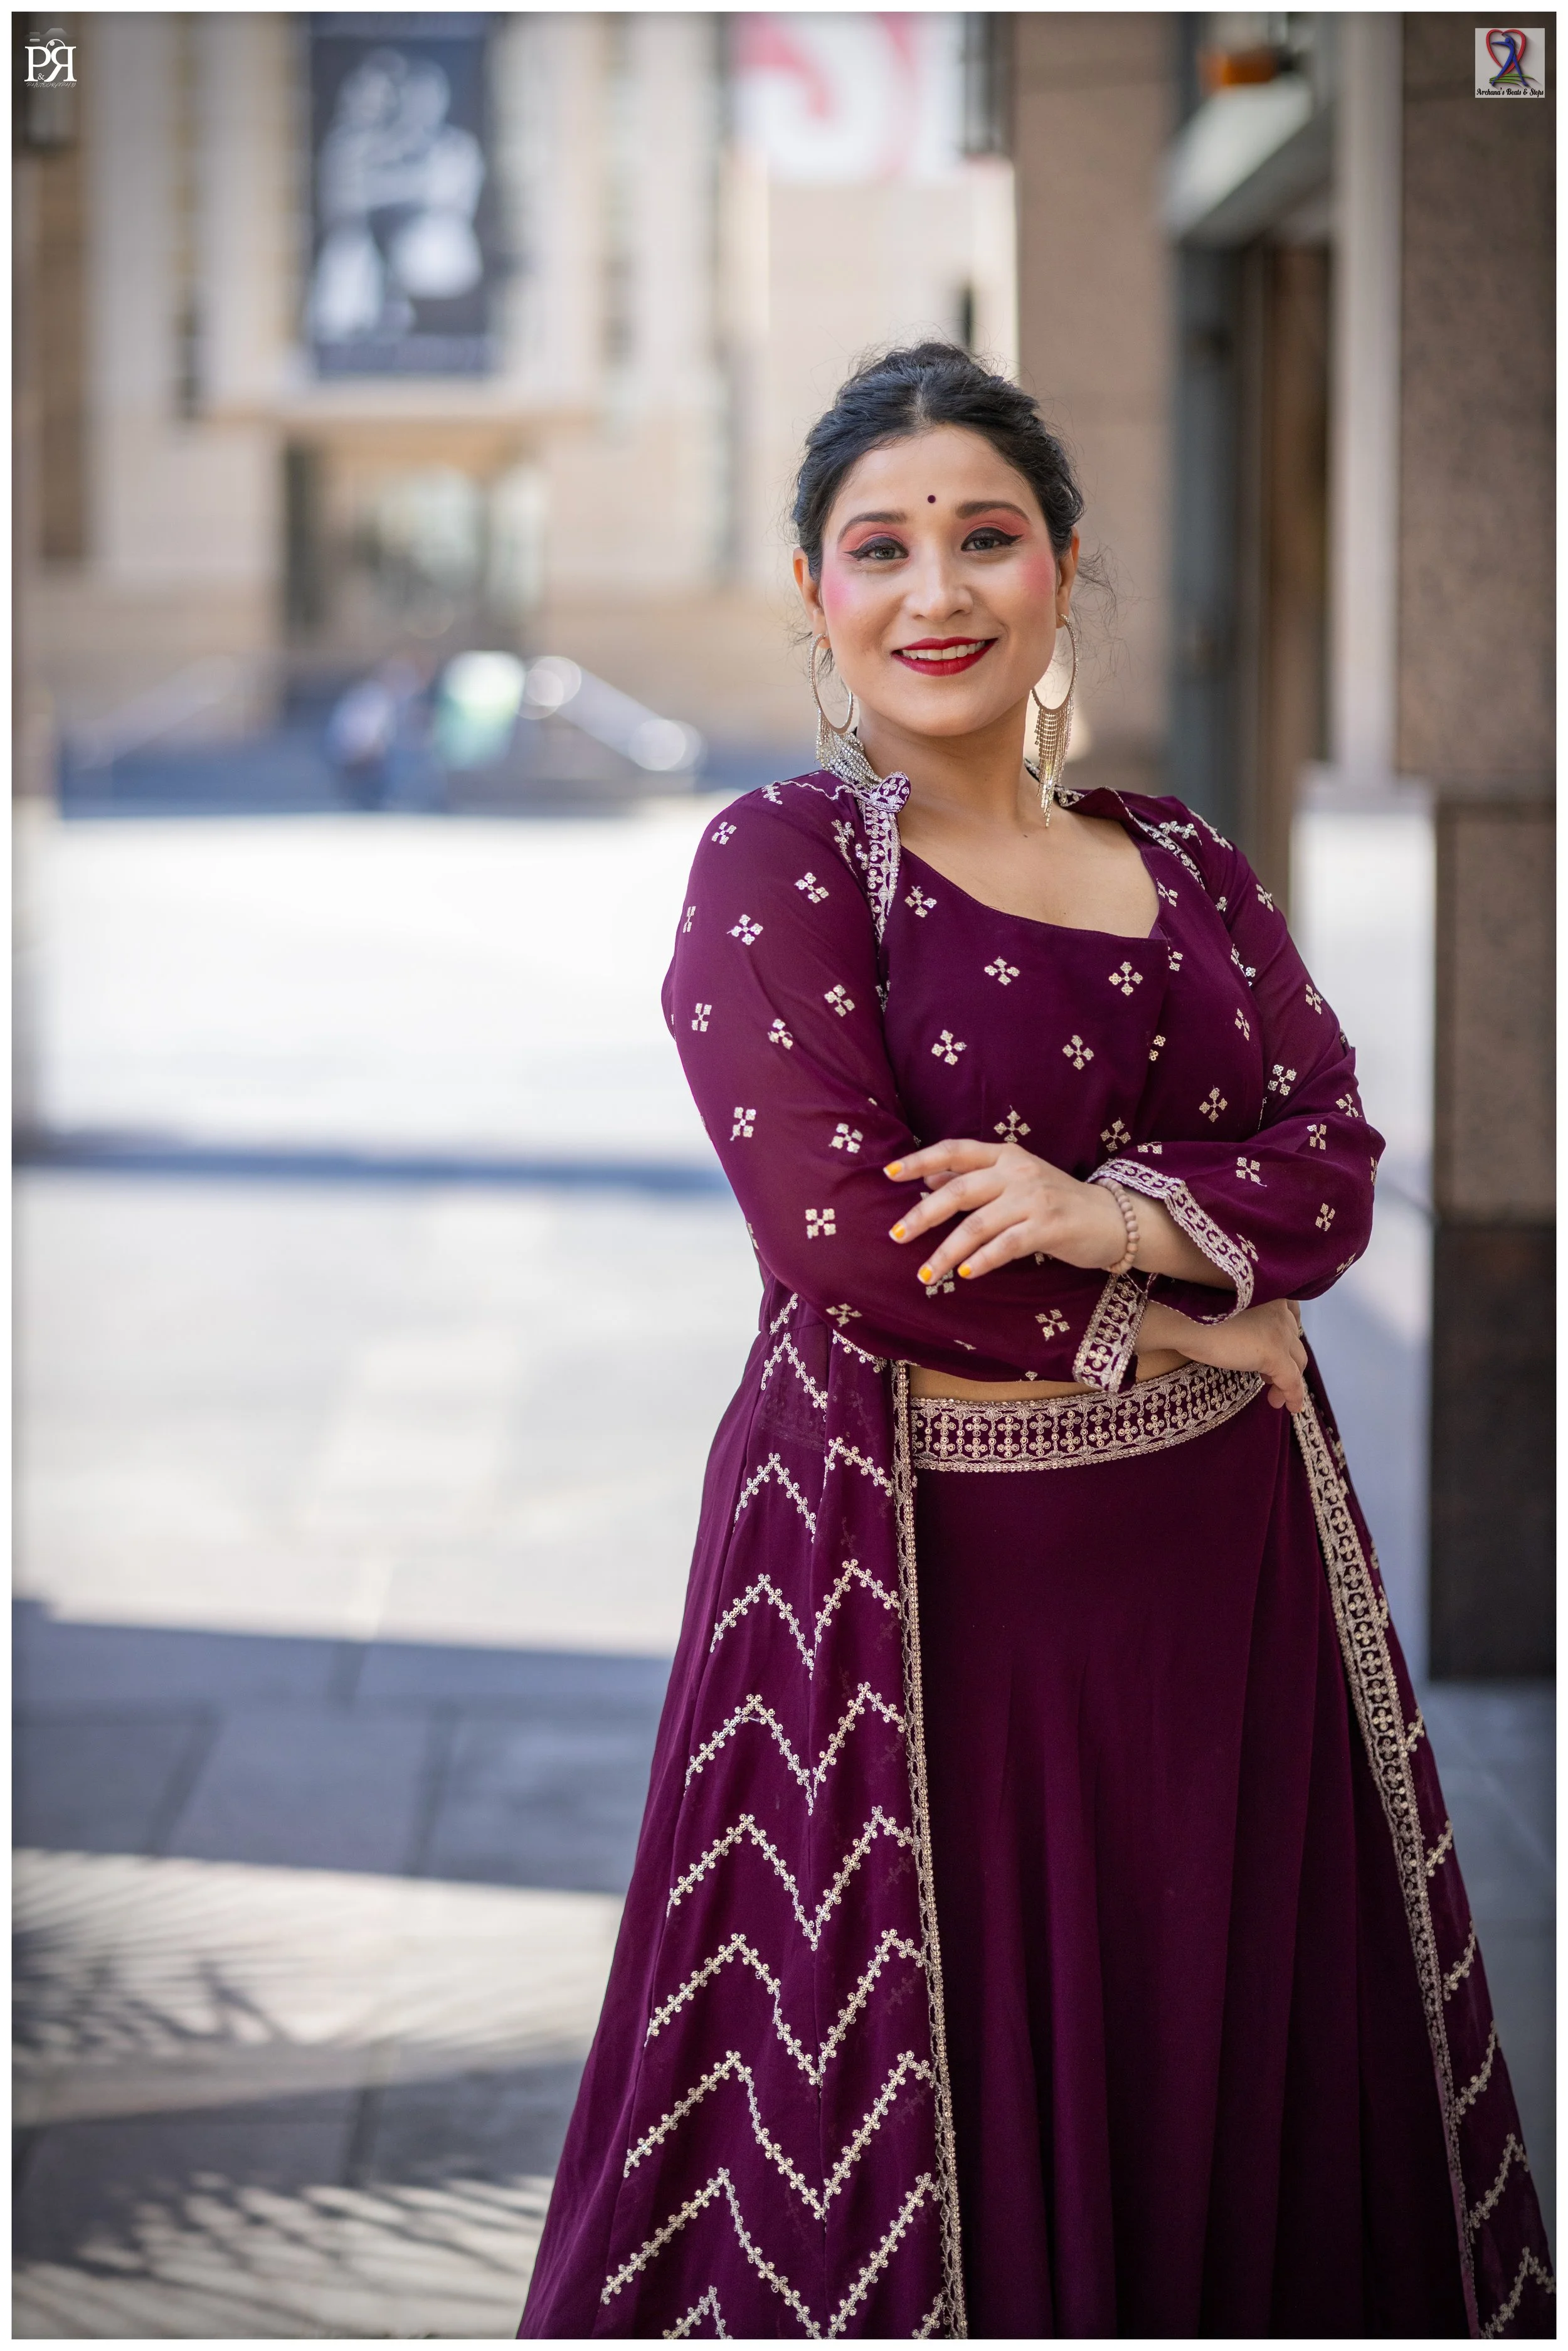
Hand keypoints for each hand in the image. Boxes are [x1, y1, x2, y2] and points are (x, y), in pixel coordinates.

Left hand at [884, 1138, 1125, 1285]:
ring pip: (977, 1224)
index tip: (889, 1173)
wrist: (1113, 1218)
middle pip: (959, 1190)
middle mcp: (1017, 1171)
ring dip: (947, 1251)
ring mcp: (1034, 1198)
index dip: (920, 1160)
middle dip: (923, 1214)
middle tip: (896, 1236)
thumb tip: (927, 1178)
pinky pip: (1006, 1246)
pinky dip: (982, 1260)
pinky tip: (965, 1274)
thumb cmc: (1056, 1201)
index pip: (954, 1151)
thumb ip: (974, 1178)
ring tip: (925, 1273)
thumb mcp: (1014, 1181)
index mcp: (1005, 1155)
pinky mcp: (1049, 1227)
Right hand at [1145, 1297, 1306, 1412]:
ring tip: (1274, 1394)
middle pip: (1295, 1341)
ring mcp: (1280, 1333)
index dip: (1288, 1332)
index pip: (1292, 1314)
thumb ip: (1243, 1317)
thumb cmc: (1195, 1312)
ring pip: (1297, 1361)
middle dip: (1287, 1359)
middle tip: (1268, 1375)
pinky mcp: (1274, 1355)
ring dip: (1289, 1379)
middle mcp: (1280, 1310)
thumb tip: (1243, 1338)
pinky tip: (1289, 1407)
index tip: (1278, 1345)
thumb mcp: (1226, 1309)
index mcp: (1269, 1293)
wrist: (1185, 1319)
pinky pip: (1292, 1381)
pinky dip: (1293, 1396)